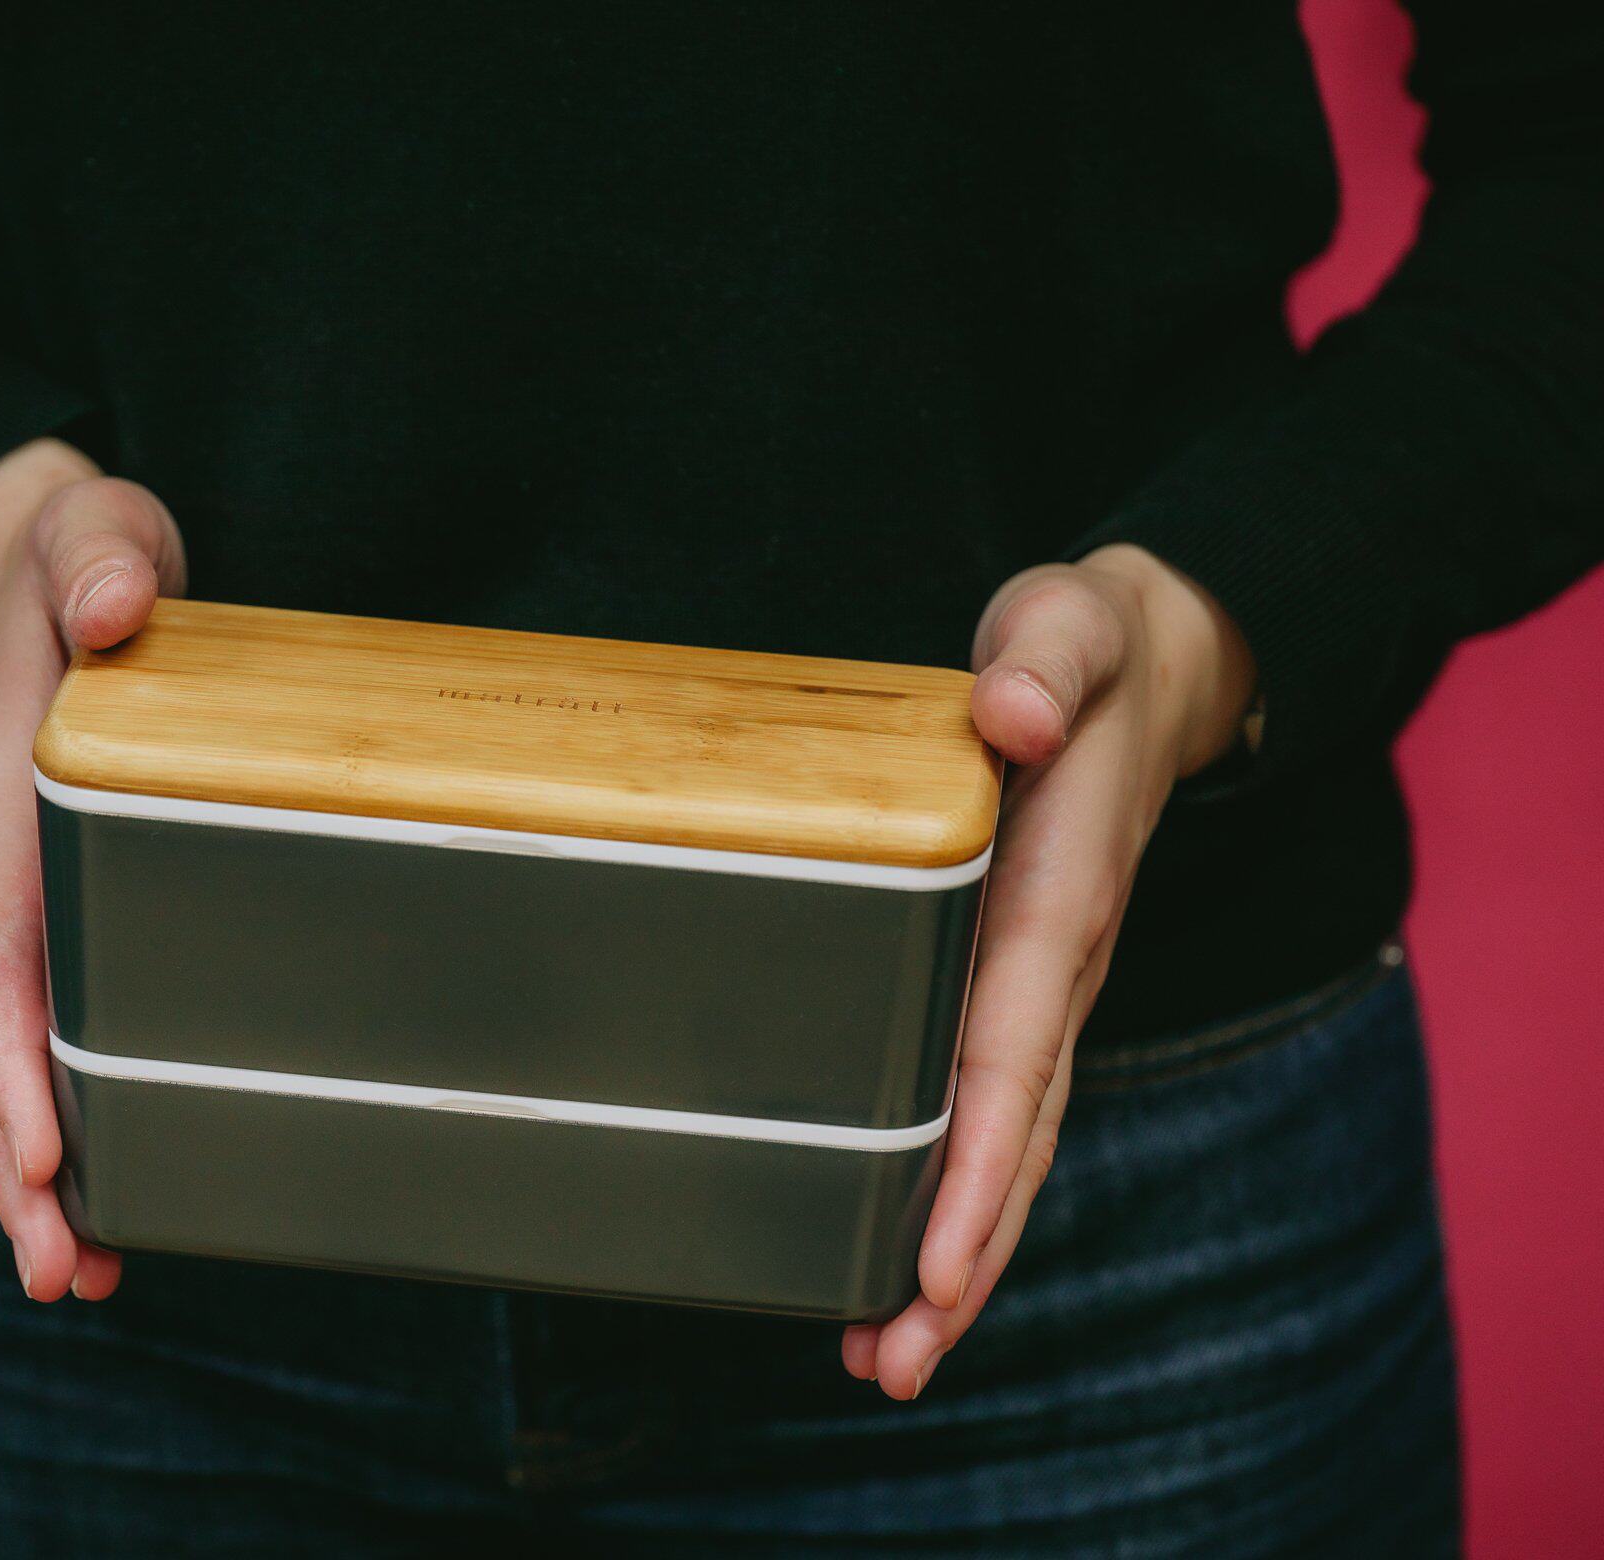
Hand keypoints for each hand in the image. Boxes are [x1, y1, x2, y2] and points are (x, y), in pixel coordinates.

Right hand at [0, 437, 186, 1301]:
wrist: (65, 578)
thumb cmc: (92, 567)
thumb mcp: (100, 536)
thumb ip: (104, 561)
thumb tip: (116, 605)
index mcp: (4, 791)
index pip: (6, 940)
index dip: (21, 1052)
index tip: (42, 1153)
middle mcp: (0, 861)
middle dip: (16, 1155)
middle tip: (57, 1272)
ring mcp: (24, 896)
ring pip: (10, 1052)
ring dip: (33, 1167)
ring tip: (72, 1276)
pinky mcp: (62, 911)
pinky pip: (51, 1027)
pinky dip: (67, 1116)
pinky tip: (107, 1196)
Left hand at [842, 544, 1255, 1396]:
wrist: (1140, 678)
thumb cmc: (1082, 654)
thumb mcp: (1067, 625)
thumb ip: (1047, 658)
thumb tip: (1012, 711)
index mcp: (1063, 894)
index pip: (1016, 1047)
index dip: (977, 1159)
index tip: (938, 1262)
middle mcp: (1061, 965)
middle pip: (1017, 1135)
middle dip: (962, 1255)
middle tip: (893, 1365)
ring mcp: (1042, 989)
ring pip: (1007, 1145)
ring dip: (952, 1255)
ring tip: (882, 1359)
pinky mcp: (1012, 990)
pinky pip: (988, 1110)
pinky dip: (949, 1193)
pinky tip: (891, 1260)